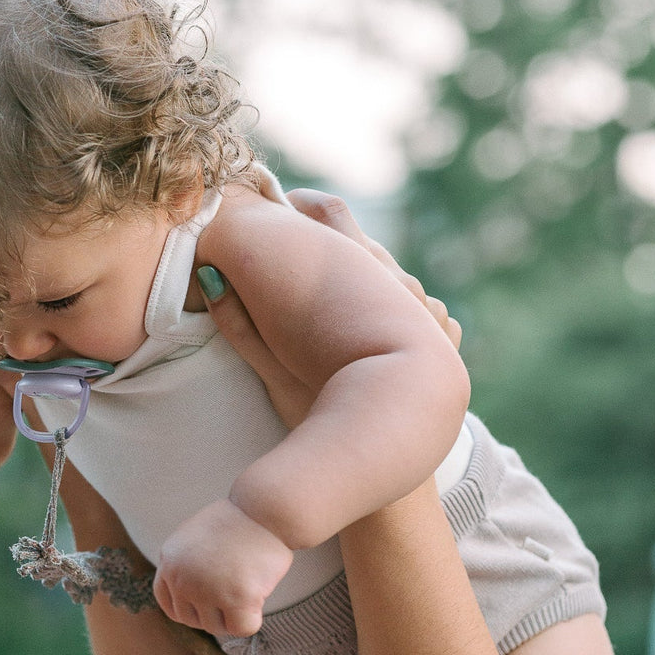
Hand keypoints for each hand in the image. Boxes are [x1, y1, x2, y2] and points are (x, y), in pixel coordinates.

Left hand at [154, 499, 293, 636]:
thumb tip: (191, 599)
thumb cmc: (238, 521)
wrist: (264, 508)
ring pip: (218, 627)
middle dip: (214, 612)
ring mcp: (208, 589)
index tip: (208, 606)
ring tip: (248, 584)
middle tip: (235, 592)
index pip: (169, 604)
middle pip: (193, 620)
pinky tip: (258, 597)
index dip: (190, 609)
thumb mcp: (196, 537)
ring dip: (234, 614)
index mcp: (170, 561)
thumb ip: (186, 565)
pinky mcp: (237, 598)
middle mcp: (182, 578)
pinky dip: (252, 620)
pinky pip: (242, 629)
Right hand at [199, 190, 461, 430]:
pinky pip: (420, 306)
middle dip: (331, 240)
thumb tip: (209, 278)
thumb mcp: (277, 370)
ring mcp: (427, 305)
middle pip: (363, 240)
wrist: (396, 449)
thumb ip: (240, 326)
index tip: (277, 208)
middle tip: (300, 249)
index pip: (328, 211)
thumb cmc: (330, 415)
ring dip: (366, 279)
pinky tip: (379, 332)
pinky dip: (397, 309)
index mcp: (358, 273)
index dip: (299, 204)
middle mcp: (400, 280)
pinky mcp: (445, 333)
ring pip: (392, 274)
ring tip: (338, 302)